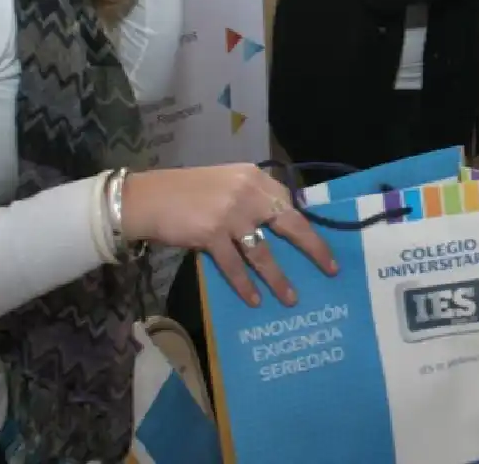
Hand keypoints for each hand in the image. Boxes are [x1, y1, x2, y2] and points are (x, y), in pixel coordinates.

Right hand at [122, 164, 337, 306]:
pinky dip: (245, 285)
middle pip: (290, 224)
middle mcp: (248, 193)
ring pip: (263, 253)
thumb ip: (253, 197)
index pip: (290, 204)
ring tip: (291, 298)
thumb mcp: (228, 183)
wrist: (148, 197)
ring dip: (278, 278)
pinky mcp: (211, 235)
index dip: (308, 226)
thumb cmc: (188, 192)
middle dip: (313, 249)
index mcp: (255, 178)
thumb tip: (281, 222)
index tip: (323, 244)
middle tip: (330, 269)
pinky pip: (235, 266)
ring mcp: (231, 215)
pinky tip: (254, 300)